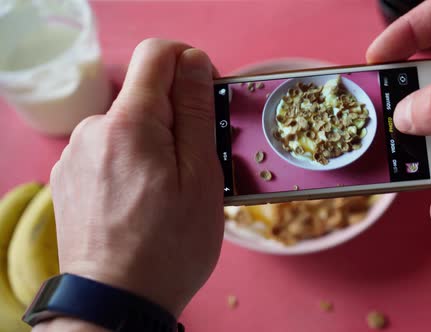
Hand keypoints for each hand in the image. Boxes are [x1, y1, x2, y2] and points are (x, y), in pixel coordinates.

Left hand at [49, 39, 223, 316]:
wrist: (114, 302)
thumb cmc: (167, 248)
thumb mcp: (201, 177)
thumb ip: (196, 112)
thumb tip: (195, 62)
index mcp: (129, 124)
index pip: (158, 54)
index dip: (190, 64)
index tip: (207, 96)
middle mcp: (93, 130)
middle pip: (144, 95)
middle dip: (177, 117)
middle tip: (197, 164)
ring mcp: (76, 155)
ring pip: (128, 126)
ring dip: (154, 144)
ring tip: (169, 192)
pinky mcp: (69, 177)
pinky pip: (109, 151)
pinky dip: (132, 163)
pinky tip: (142, 201)